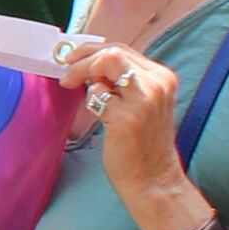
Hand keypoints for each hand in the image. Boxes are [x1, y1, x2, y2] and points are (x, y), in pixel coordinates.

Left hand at [65, 37, 200, 229]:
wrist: (153, 179)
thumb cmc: (142, 143)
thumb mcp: (142, 103)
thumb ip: (122, 82)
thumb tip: (87, 62)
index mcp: (163, 78)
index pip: (122, 50)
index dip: (92, 51)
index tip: (72, 58)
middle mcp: (158, 84)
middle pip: (112, 52)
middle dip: (82, 59)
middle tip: (66, 75)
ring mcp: (144, 99)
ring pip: (105, 63)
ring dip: (83, 75)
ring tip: (80, 93)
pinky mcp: (127, 116)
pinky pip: (97, 94)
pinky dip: (91, 101)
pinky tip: (99, 116)